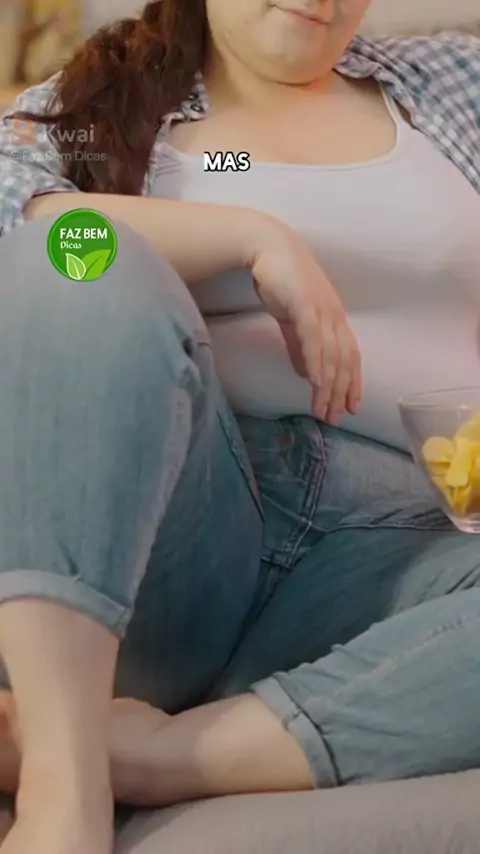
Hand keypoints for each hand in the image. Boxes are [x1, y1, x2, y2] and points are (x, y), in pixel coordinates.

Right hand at [249, 220, 361, 422]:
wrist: (266, 245)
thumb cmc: (280, 278)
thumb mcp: (292, 317)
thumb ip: (299, 346)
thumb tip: (306, 373)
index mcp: (334, 318)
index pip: (349, 356)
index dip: (352, 382)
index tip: (350, 406)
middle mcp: (334, 316)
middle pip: (344, 361)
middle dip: (341, 392)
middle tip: (336, 418)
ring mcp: (322, 310)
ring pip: (332, 356)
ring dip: (329, 386)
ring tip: (323, 410)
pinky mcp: (305, 305)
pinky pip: (314, 340)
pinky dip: (318, 363)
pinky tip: (317, 383)